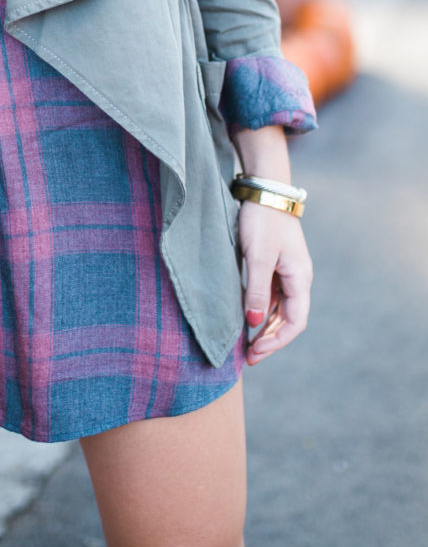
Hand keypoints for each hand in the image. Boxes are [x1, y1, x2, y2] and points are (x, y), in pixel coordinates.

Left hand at [238, 199, 312, 365]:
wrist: (265, 190)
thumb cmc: (263, 220)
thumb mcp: (258, 256)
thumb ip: (257, 290)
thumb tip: (254, 322)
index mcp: (300, 278)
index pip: (295, 322)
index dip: (277, 341)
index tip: (255, 352)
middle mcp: (298, 279)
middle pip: (288, 319)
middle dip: (270, 339)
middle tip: (247, 356)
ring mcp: (287, 272)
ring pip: (279, 309)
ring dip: (265, 328)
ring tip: (246, 344)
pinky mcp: (275, 265)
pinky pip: (271, 296)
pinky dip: (261, 311)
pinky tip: (246, 319)